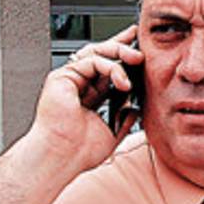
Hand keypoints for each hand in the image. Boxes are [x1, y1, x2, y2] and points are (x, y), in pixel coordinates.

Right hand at [0, 25, 144, 203]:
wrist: (64, 157)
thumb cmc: (81, 150)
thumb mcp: (114, 130)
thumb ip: (126, 117)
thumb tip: (136, 107)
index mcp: (91, 95)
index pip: (108, 69)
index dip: (123, 56)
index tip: (142, 50)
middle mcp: (80, 85)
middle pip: (101, 55)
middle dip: (123, 46)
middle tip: (141, 51)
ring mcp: (70, 80)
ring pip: (96, 53)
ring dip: (120, 53)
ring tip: (137, 60)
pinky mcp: (62, 77)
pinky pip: (90, 61)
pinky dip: (110, 68)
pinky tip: (123, 82)